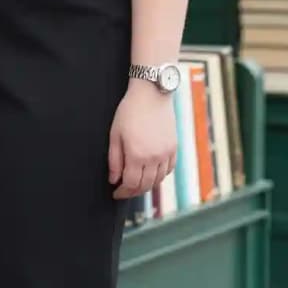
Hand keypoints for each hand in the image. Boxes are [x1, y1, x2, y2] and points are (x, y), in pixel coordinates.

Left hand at [108, 81, 176, 199]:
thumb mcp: (115, 135)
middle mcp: (154, 158)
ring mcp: (166, 153)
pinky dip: (160, 176)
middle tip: (124, 191)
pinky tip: (152, 174)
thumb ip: (114, 160)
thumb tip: (114, 180)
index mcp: (137, 155)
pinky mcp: (174, 148)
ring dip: (147, 186)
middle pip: (145, 185)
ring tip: (136, 184)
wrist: (151, 94)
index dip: (122, 192)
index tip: (116, 193)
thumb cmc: (129, 111)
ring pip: (158, 180)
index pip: (131, 184)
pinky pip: (168, 170)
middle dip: (133, 192)